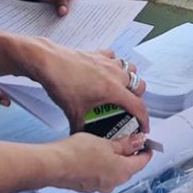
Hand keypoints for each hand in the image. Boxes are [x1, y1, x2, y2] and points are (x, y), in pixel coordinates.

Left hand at [29, 39, 148, 133]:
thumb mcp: (73, 113)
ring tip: (120, 89)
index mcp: (113, 90)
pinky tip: (106, 71)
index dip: (144, 119)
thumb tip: (82, 138)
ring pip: (130, 68)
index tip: (143, 127)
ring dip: (129, 79)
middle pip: (139, 85)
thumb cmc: (61, 84)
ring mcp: (107, 62)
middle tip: (128, 108)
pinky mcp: (98, 53)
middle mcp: (115, 74)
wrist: (48, 62)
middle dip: (137, 98)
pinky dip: (114, 64)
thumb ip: (80, 129)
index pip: (138, 106)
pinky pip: (114, 57)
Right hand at [53, 132, 151, 192]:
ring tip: (107, 143)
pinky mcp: (86, 185)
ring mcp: (98, 186)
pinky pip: (99, 174)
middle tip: (127, 139)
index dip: (146, 151)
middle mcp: (112, 183)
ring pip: (112, 171)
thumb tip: (137, 141)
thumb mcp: (106, 142)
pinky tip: (93, 153)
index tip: (146, 144)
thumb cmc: (77, 154)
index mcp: (122, 172)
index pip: (142, 162)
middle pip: (128, 167)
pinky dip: (100, 165)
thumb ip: (124, 143)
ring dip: (113, 159)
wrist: (54, 164)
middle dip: (129, 154)